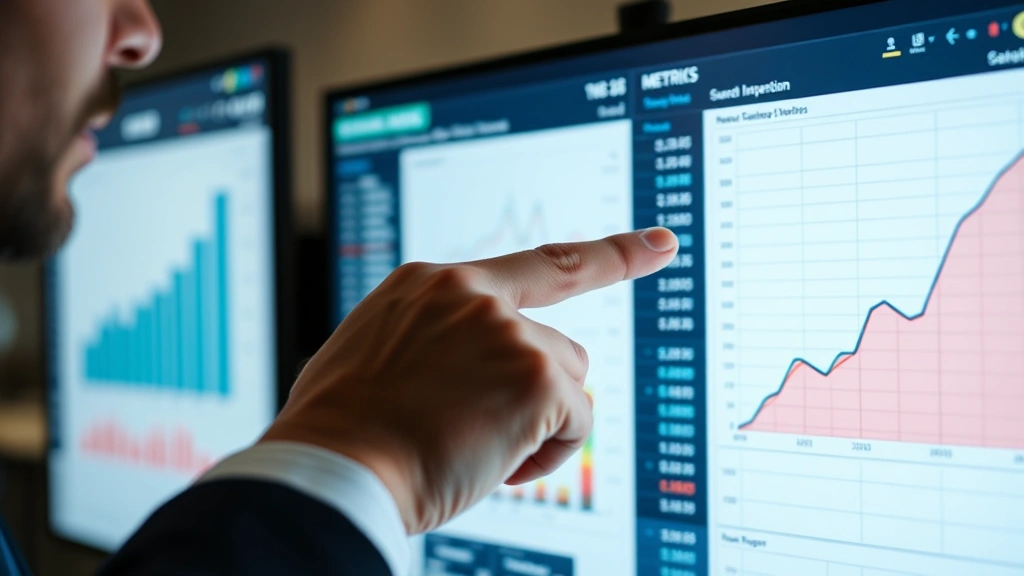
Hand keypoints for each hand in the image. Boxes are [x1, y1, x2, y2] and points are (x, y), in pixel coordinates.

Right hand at [262, 227, 678, 533]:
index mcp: (432, 283)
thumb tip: (456, 363)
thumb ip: (429, 336)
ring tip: (474, 449)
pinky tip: (496, 466)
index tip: (659, 245)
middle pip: (556, 344)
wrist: (333, 469)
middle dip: (538, 389)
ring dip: (536, 422)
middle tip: (488, 428)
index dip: (608, 256)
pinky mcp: (535, 376)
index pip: (539, 263)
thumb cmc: (342, 428)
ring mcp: (507, 331)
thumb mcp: (373, 351)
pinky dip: (546, 454)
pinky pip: (576, 422)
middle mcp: (472, 293)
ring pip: (567, 382)